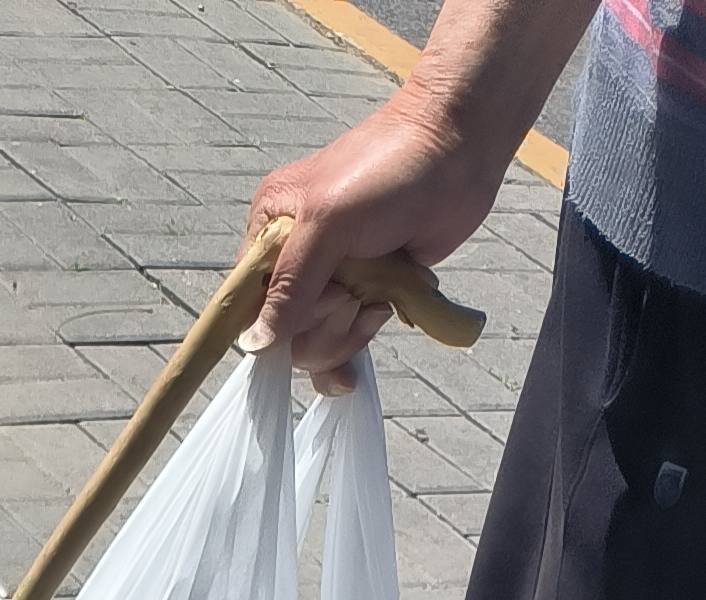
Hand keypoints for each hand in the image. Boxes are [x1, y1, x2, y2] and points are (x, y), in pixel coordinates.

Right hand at [247, 92, 509, 381]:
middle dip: (322, 324)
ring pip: (317, 342)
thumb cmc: (387, 170)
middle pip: (284, 332)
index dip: (274, 323)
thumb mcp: (327, 224)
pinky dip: (361, 340)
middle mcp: (295, 258)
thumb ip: (290, 285)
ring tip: (378, 295)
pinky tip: (381, 318)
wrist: (458, 150)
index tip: (315, 304)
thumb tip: (254, 344)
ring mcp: (332, 278)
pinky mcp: (366, 292)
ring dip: (349, 330)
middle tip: (353, 293)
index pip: (248, 303)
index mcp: (270, 231)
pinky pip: (348, 338)